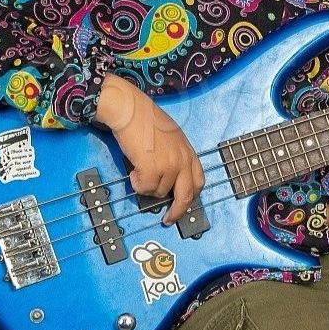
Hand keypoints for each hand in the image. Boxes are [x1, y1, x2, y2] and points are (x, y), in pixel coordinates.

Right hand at [95, 74, 205, 225]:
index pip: (198, 181)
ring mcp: (169, 165)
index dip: (191, 197)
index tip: (183, 206)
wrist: (130, 109)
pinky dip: (136, 183)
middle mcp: (183, 160)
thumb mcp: (171, 138)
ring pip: (159, 192)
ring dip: (146, 186)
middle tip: (168, 219)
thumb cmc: (145, 120)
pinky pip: (144, 188)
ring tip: (138, 169)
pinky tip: (133, 169)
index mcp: (189, 152)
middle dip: (177, 211)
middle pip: (186, 195)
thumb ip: (174, 157)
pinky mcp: (153, 168)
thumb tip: (166, 181)